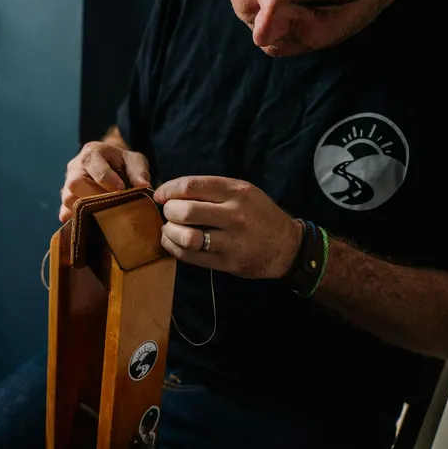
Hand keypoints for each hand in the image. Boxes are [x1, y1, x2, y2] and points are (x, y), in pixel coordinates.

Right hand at [59, 141, 150, 221]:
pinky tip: (92, 224)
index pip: (94, 166)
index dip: (107, 180)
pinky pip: (64, 212)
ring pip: (68, 199)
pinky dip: (76, 220)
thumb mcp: (134, 160)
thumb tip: (143, 186)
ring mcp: (67, 183)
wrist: (110, 165)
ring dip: (86, 210)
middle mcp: (75, 167)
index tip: (121, 189)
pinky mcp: (66, 199)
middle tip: (112, 205)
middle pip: (75, 184)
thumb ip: (139, 171)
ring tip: (105, 215)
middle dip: (94, 197)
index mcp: (91, 153)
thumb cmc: (122, 162)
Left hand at [154, 176, 301, 279]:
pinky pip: (191, 257)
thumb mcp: (242, 192)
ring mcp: (232, 241)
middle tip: (168, 213)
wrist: (287, 246)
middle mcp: (234, 215)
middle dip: (168, 212)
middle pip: (185, 211)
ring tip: (169, 230)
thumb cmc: (258, 215)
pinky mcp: (227, 262)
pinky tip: (173, 243)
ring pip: (187, 237)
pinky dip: (175, 249)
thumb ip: (211, 190)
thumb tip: (172, 192)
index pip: (192, 186)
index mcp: (236, 191)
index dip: (169, 190)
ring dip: (169, 233)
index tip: (160, 195)